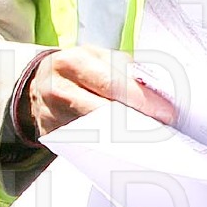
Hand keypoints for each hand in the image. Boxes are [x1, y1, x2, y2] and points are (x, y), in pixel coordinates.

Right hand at [21, 46, 176, 137]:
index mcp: (73, 62)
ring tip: (151, 140)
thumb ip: (125, 70)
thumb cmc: (80, 69)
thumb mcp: (98, 58)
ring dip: (125, 138)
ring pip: (95, 131)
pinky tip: (128, 148)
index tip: (167, 112)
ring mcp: (50, 114)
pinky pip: (83, 144)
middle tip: (163, 131)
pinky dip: (108, 147)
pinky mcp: (50, 135)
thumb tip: (159, 90)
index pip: (113, 83)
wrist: (39, 82)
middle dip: (137, 122)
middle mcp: (57, 88)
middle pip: (103, 111)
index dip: (142, 100)